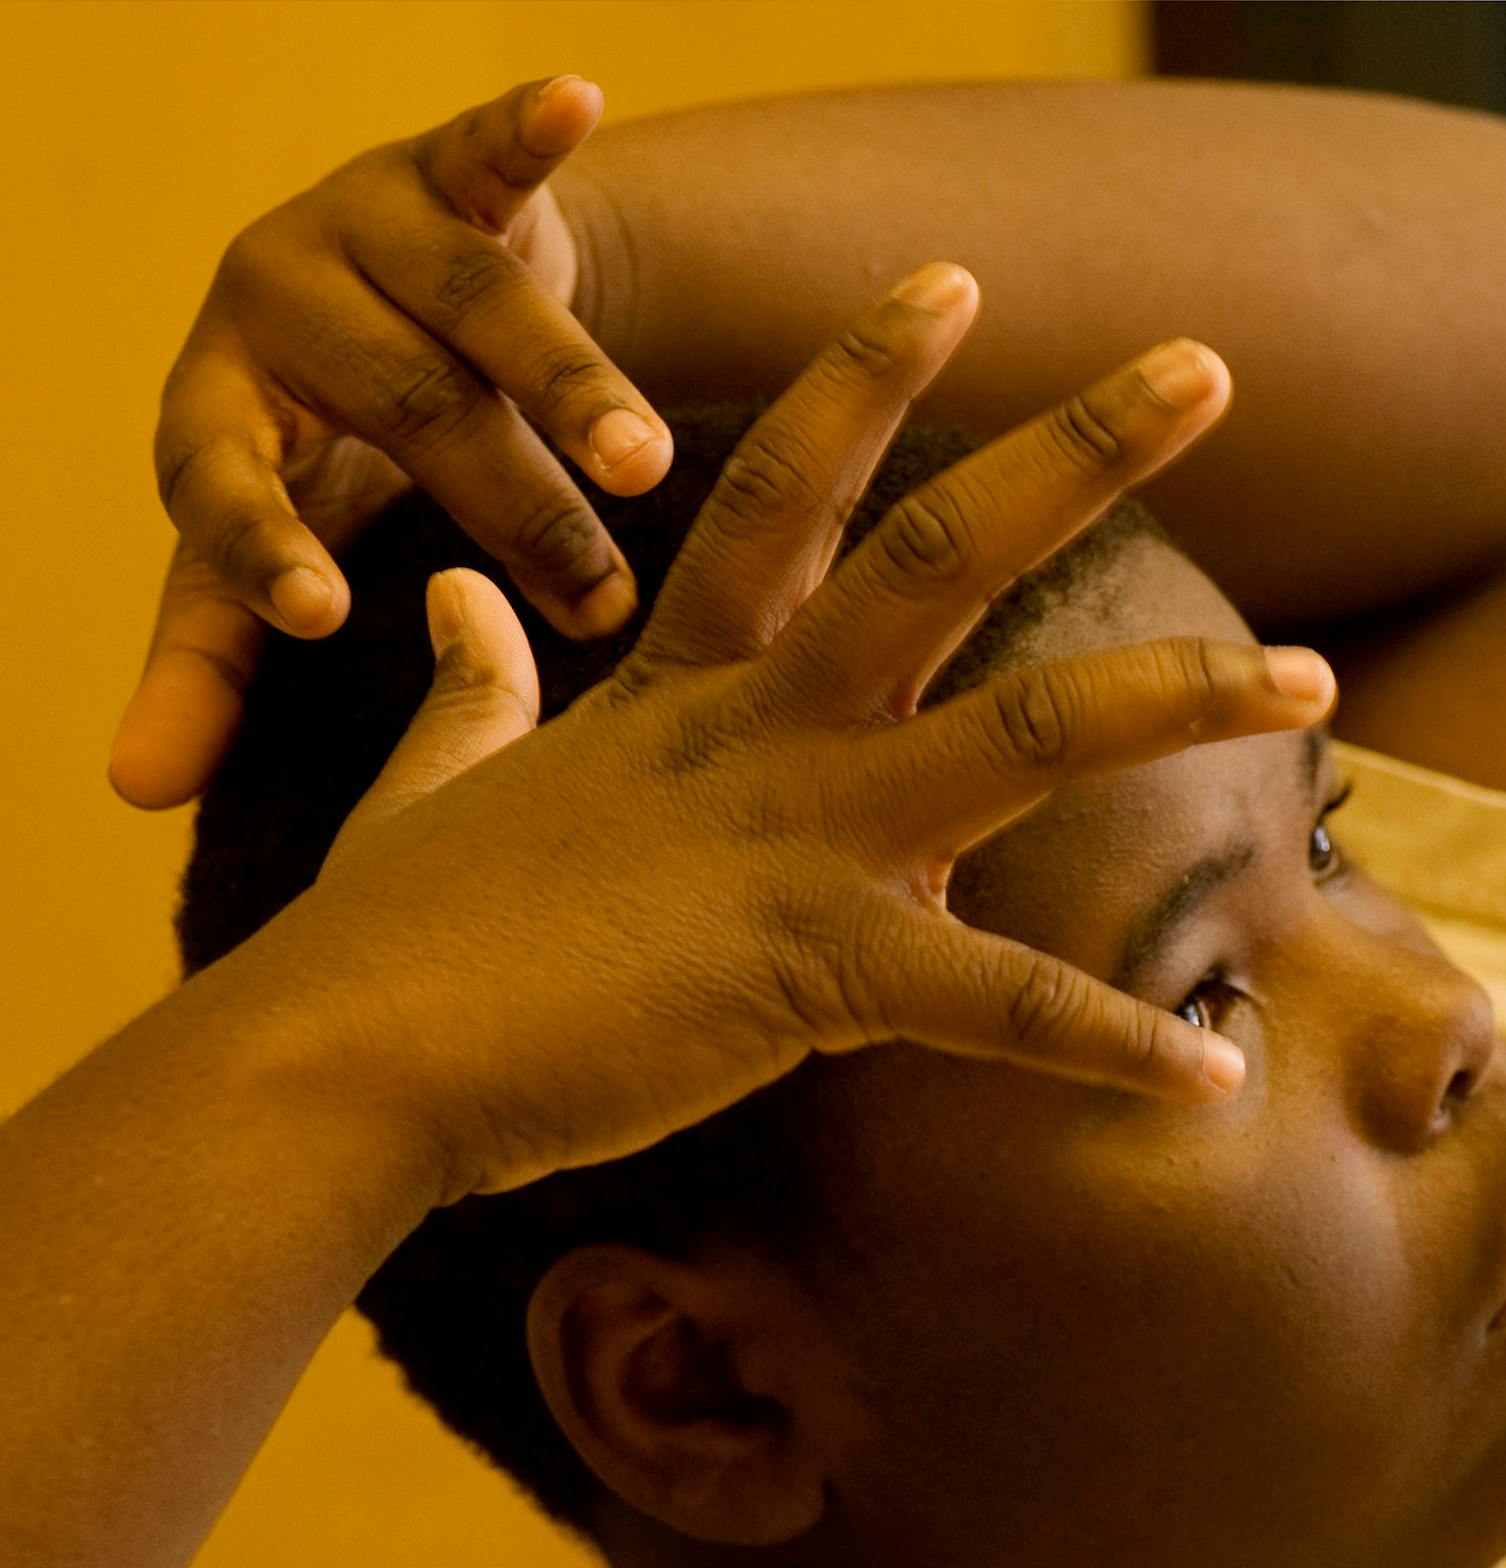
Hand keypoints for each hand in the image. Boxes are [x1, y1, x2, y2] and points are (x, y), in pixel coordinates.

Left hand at [111, 75, 666, 810]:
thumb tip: (129, 792)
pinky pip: (489, 148)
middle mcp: (271, 297)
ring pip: (475, 308)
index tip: (324, 614)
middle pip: (399, 410)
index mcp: (213, 405)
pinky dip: (525, 127)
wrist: (405, 316)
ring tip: (641, 470)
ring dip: (568, 388)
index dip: (266, 544)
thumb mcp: (269, 549)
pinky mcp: (447, 171)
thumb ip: (211, 658)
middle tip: (597, 613)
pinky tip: (575, 101)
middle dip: (506, 512)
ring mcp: (362, 223)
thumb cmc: (334, 462)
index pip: (221, 482)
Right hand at [263, 267, 1334, 1202]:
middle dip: (1081, 447)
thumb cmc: (389, 937)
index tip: (952, 282)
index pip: (786, 485)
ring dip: (1177, 696)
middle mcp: (762, 731)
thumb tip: (456, 592)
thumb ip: (471, 680)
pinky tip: (1214, 1074)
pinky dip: (1113, 1045)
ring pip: (1026, 740)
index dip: (868, 374)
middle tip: (1208, 364)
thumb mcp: (434, 773)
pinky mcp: (816, 973)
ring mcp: (798, 841)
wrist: (342, 1058)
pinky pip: (1004, 1006)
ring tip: (1311, 676)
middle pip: (944, 552)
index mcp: (679, 682)